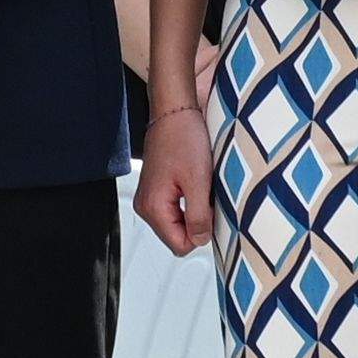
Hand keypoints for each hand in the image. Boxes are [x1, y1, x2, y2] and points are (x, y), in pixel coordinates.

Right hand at [138, 95, 215, 256]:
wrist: (174, 112)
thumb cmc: (184, 139)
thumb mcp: (198, 181)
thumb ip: (199, 216)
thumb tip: (200, 240)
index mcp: (153, 207)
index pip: (180, 245)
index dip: (201, 233)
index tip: (212, 210)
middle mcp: (146, 207)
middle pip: (178, 236)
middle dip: (198, 222)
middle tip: (208, 195)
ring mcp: (150, 198)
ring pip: (179, 223)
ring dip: (195, 211)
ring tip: (202, 187)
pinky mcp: (156, 190)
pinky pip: (176, 209)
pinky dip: (190, 201)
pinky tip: (196, 183)